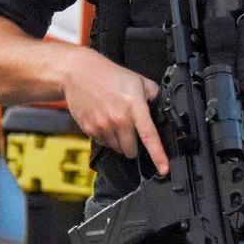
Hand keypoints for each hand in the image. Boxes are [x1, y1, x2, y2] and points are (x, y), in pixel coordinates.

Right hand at [62, 49, 168, 175]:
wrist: (78, 73)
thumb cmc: (109, 75)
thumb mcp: (138, 80)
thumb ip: (153, 96)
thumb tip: (162, 110)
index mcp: (134, 107)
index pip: (149, 136)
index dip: (159, 156)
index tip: (164, 169)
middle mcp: (119, 119)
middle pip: (132, 150)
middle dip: (134, 145)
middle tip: (130, 129)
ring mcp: (103, 126)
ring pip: (117, 149)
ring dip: (119, 141)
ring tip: (115, 121)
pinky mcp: (90, 129)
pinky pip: (104, 144)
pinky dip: (106, 137)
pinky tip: (104, 120)